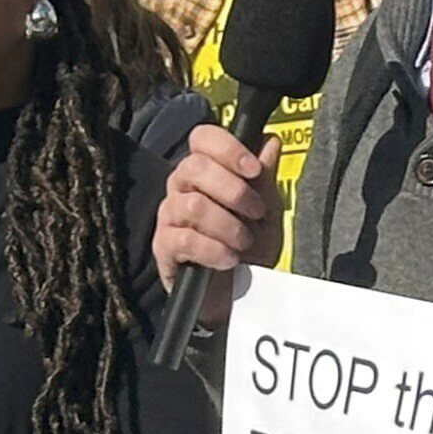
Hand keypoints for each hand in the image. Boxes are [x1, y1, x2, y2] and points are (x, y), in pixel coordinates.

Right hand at [152, 121, 274, 314]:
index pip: (202, 137)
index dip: (227, 148)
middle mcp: (181, 187)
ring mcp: (168, 216)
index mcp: (205, 171)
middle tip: (257, 212)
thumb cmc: (249, 249)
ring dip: (228, 225)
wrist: (237, 295)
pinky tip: (229, 259)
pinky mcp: (163, 247)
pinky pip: (184, 239)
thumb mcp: (266, 212)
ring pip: (192, 204)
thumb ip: (264, 178)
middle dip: (234, 190)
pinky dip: (214, 249)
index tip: (253, 169)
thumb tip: (269, 140)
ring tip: (244, 242)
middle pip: (194, 166)